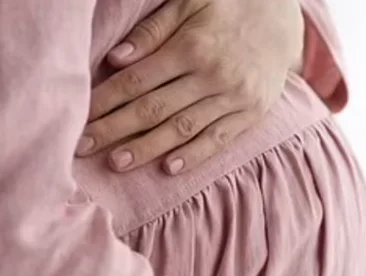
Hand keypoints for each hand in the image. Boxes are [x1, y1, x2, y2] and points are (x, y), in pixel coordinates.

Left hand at [76, 0, 304, 174]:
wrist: (285, 20)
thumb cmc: (229, 6)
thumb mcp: (190, 1)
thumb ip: (152, 30)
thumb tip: (116, 60)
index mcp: (193, 47)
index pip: (138, 81)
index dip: (106, 101)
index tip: (80, 117)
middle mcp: (212, 76)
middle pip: (154, 109)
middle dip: (115, 129)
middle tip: (83, 148)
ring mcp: (234, 98)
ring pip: (183, 129)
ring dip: (147, 148)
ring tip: (116, 163)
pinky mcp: (252, 113)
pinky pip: (219, 139)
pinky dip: (194, 155)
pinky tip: (168, 168)